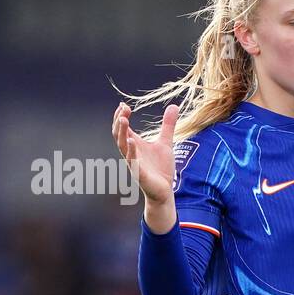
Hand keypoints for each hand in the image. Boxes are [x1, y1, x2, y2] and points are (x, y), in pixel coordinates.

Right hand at [113, 102, 179, 227]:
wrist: (164, 190)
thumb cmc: (161, 168)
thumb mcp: (166, 142)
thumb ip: (168, 125)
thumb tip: (174, 106)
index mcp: (135, 144)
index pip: (123, 127)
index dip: (121, 116)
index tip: (124, 104)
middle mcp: (131, 152)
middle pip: (118, 134)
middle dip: (119, 121)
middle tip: (123, 108)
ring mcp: (133, 162)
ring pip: (122, 146)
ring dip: (122, 133)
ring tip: (124, 120)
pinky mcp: (139, 173)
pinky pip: (132, 161)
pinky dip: (131, 151)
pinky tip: (132, 141)